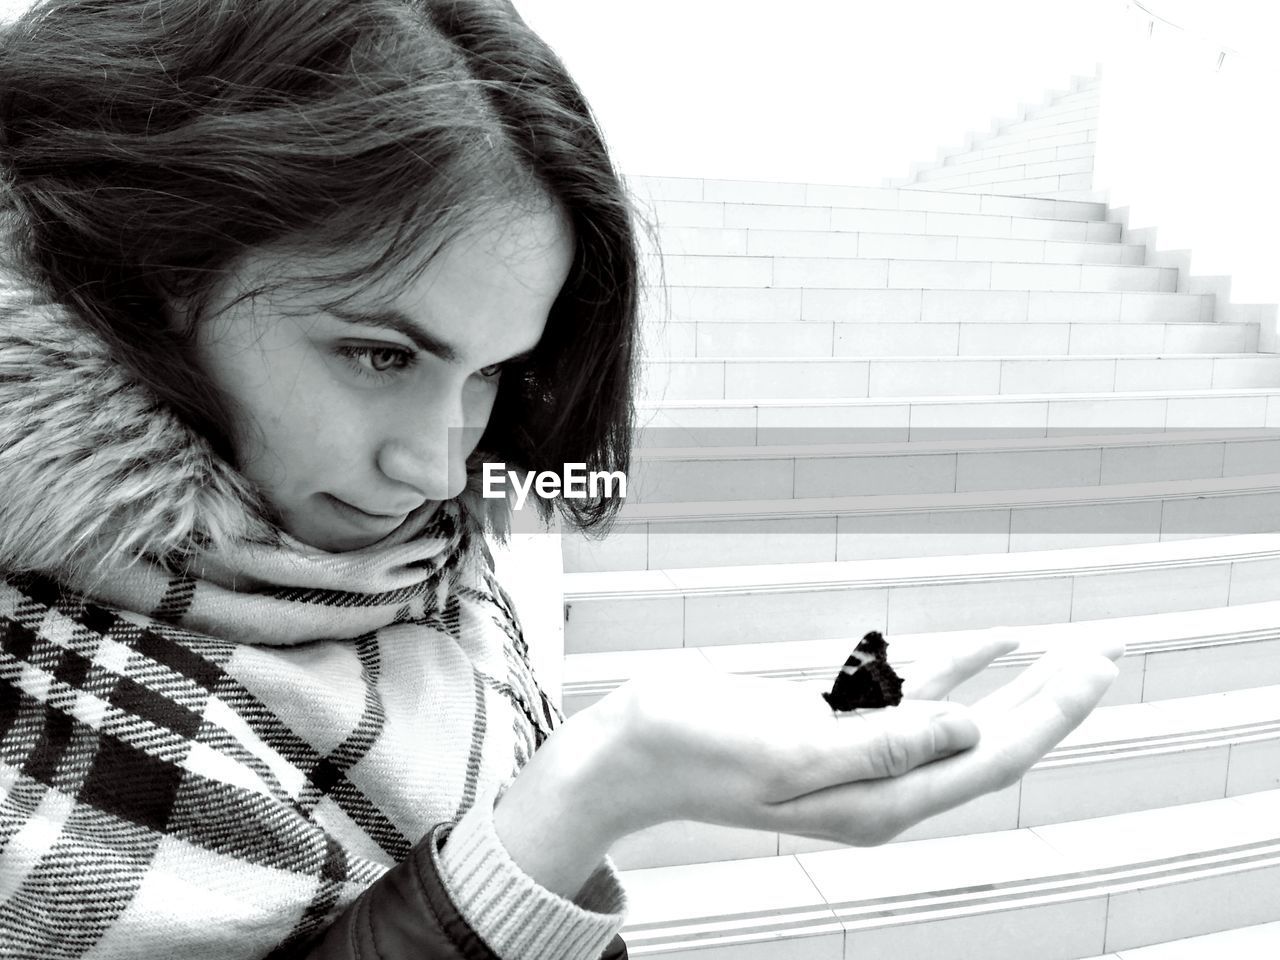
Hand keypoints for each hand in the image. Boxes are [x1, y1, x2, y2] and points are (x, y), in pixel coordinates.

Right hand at [598, 631, 1121, 845]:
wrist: (631, 748)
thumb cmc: (694, 750)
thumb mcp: (789, 748)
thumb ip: (883, 743)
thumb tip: (969, 731)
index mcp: (875, 801)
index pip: (989, 759)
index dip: (1049, 714)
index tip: (1091, 670)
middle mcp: (877, 784)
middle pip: (988, 741)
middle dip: (1050, 700)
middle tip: (1102, 656)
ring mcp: (856, 754)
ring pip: (957, 716)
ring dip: (1012, 682)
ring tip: (1061, 652)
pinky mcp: (832, 724)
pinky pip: (908, 693)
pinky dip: (951, 666)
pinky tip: (983, 646)